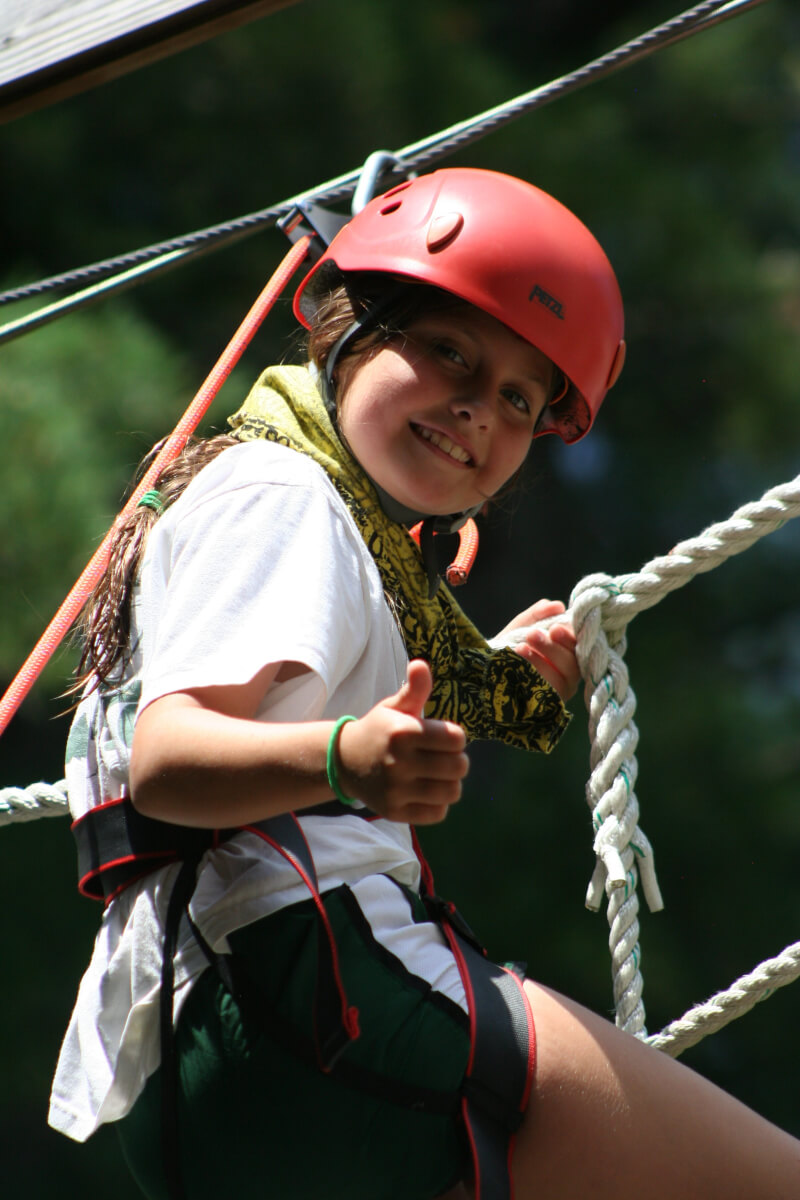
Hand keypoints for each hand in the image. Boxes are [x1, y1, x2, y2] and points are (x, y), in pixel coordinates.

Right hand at [337, 660, 467, 824]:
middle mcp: (399, 762)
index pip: (457, 739)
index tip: (443, 738)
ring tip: (439, 776)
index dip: (455, 737)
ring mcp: (396, 789)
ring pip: (452, 792)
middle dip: (457, 761)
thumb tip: (421, 664)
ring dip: (450, 783)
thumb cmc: (380, 731)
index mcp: (403, 732)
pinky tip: (427, 791)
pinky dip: (439, 803)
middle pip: (459, 767)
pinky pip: (437, 813)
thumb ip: (414, 689)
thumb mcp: (394, 707)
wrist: (344, 761)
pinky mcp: (395, 811)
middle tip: (445, 758)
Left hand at [496, 599, 579, 700]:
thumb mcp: (523, 626)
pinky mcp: (548, 704)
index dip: (570, 638)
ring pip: (560, 678)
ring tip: (521, 647)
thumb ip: (538, 615)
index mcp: (570, 653)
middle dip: (553, 648)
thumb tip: (557, 606)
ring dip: (542, 660)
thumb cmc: (511, 645)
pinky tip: (518, 660)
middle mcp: (570, 674)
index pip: (580, 646)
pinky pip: (547, 691)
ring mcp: (561, 691)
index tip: (554, 628)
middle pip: (572, 663)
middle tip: (533, 634)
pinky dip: (533, 674)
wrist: (487, 669)